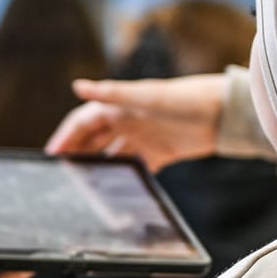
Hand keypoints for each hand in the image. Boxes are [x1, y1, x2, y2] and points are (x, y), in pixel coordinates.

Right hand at [45, 74, 225, 171]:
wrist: (225, 112)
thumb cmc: (186, 97)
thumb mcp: (146, 97)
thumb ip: (112, 94)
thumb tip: (78, 86)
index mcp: (120, 105)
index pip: (83, 121)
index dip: (66, 136)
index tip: (52, 154)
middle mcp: (128, 120)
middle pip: (94, 139)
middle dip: (76, 154)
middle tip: (61, 174)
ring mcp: (143, 138)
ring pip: (112, 155)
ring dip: (98, 168)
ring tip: (83, 186)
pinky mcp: (160, 153)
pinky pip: (135, 167)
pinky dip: (124, 177)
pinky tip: (115, 191)